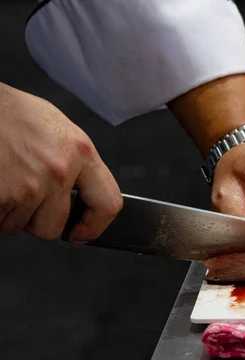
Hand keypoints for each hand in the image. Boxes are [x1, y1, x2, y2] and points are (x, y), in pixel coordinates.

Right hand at [0, 83, 121, 241]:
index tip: (81, 233)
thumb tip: (79, 194)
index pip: (108, 203)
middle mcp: (59, 172)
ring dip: (9, 213)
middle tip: (23, 198)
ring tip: (5, 180)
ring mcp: (29, 186)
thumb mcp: (56, 129)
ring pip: (20, 226)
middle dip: (35, 221)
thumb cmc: (8, 113)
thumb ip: (74, 162)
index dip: (94, 226)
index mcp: (80, 152)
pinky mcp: (2, 196)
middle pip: (53, 227)